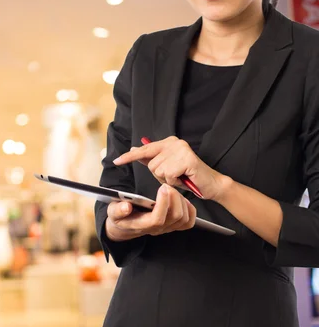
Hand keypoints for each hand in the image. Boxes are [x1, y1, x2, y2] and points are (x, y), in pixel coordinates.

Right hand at [105, 184, 196, 240]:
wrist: (125, 226)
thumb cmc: (120, 216)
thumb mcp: (112, 212)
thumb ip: (117, 210)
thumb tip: (126, 207)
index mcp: (141, 225)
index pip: (157, 219)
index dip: (162, 204)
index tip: (162, 188)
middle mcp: (156, 229)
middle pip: (175, 217)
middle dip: (174, 198)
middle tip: (167, 185)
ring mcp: (166, 229)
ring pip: (183, 218)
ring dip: (181, 201)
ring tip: (171, 190)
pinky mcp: (173, 226)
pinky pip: (188, 221)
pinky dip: (189, 209)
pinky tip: (181, 199)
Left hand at [114, 136, 228, 200]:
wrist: (210, 184)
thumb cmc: (187, 176)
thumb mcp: (166, 167)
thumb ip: (151, 158)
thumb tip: (133, 149)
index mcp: (168, 142)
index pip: (144, 149)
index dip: (129, 157)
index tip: (116, 161)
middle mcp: (174, 142)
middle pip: (151, 164)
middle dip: (159, 175)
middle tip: (174, 176)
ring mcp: (181, 149)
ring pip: (158, 171)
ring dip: (167, 179)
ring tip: (179, 177)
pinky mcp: (186, 159)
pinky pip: (168, 175)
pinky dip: (174, 181)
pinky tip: (183, 178)